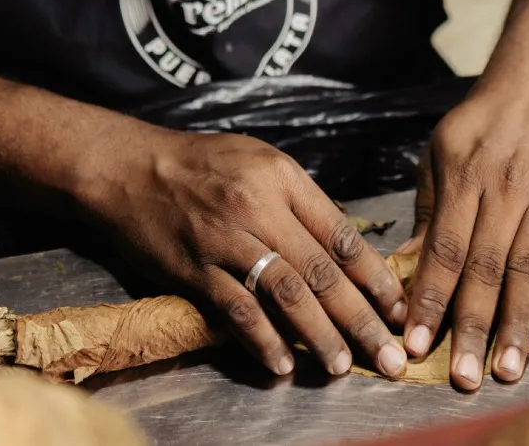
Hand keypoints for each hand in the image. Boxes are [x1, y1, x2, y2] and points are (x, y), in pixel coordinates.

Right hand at [79, 128, 408, 377]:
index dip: (375, 279)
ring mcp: (225, 239)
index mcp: (283, 179)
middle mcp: (258, 208)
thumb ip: (300, 200)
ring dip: (319, 336)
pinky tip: (280, 364)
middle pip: (322, 272)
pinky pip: (236, 309)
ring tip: (341, 366)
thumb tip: (341, 247)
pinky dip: (261, 340)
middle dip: (362, 320)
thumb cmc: (200, 162)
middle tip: (390, 356)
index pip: (342, 236)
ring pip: (285, 294)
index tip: (399, 310)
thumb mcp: (259, 160)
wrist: (129, 167)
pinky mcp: (193, 267)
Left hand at [398, 78, 528, 389]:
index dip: (430, 300)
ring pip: (528, 272)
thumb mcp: (438, 156)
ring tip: (504, 370)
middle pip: (486, 269)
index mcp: (464, 179)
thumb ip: (427, 213)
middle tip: (460, 376)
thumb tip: (404, 269)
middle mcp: (505, 193)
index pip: (444, 251)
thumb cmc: (476, 124)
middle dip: (470, 326)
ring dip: (515, 326)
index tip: (414, 343)